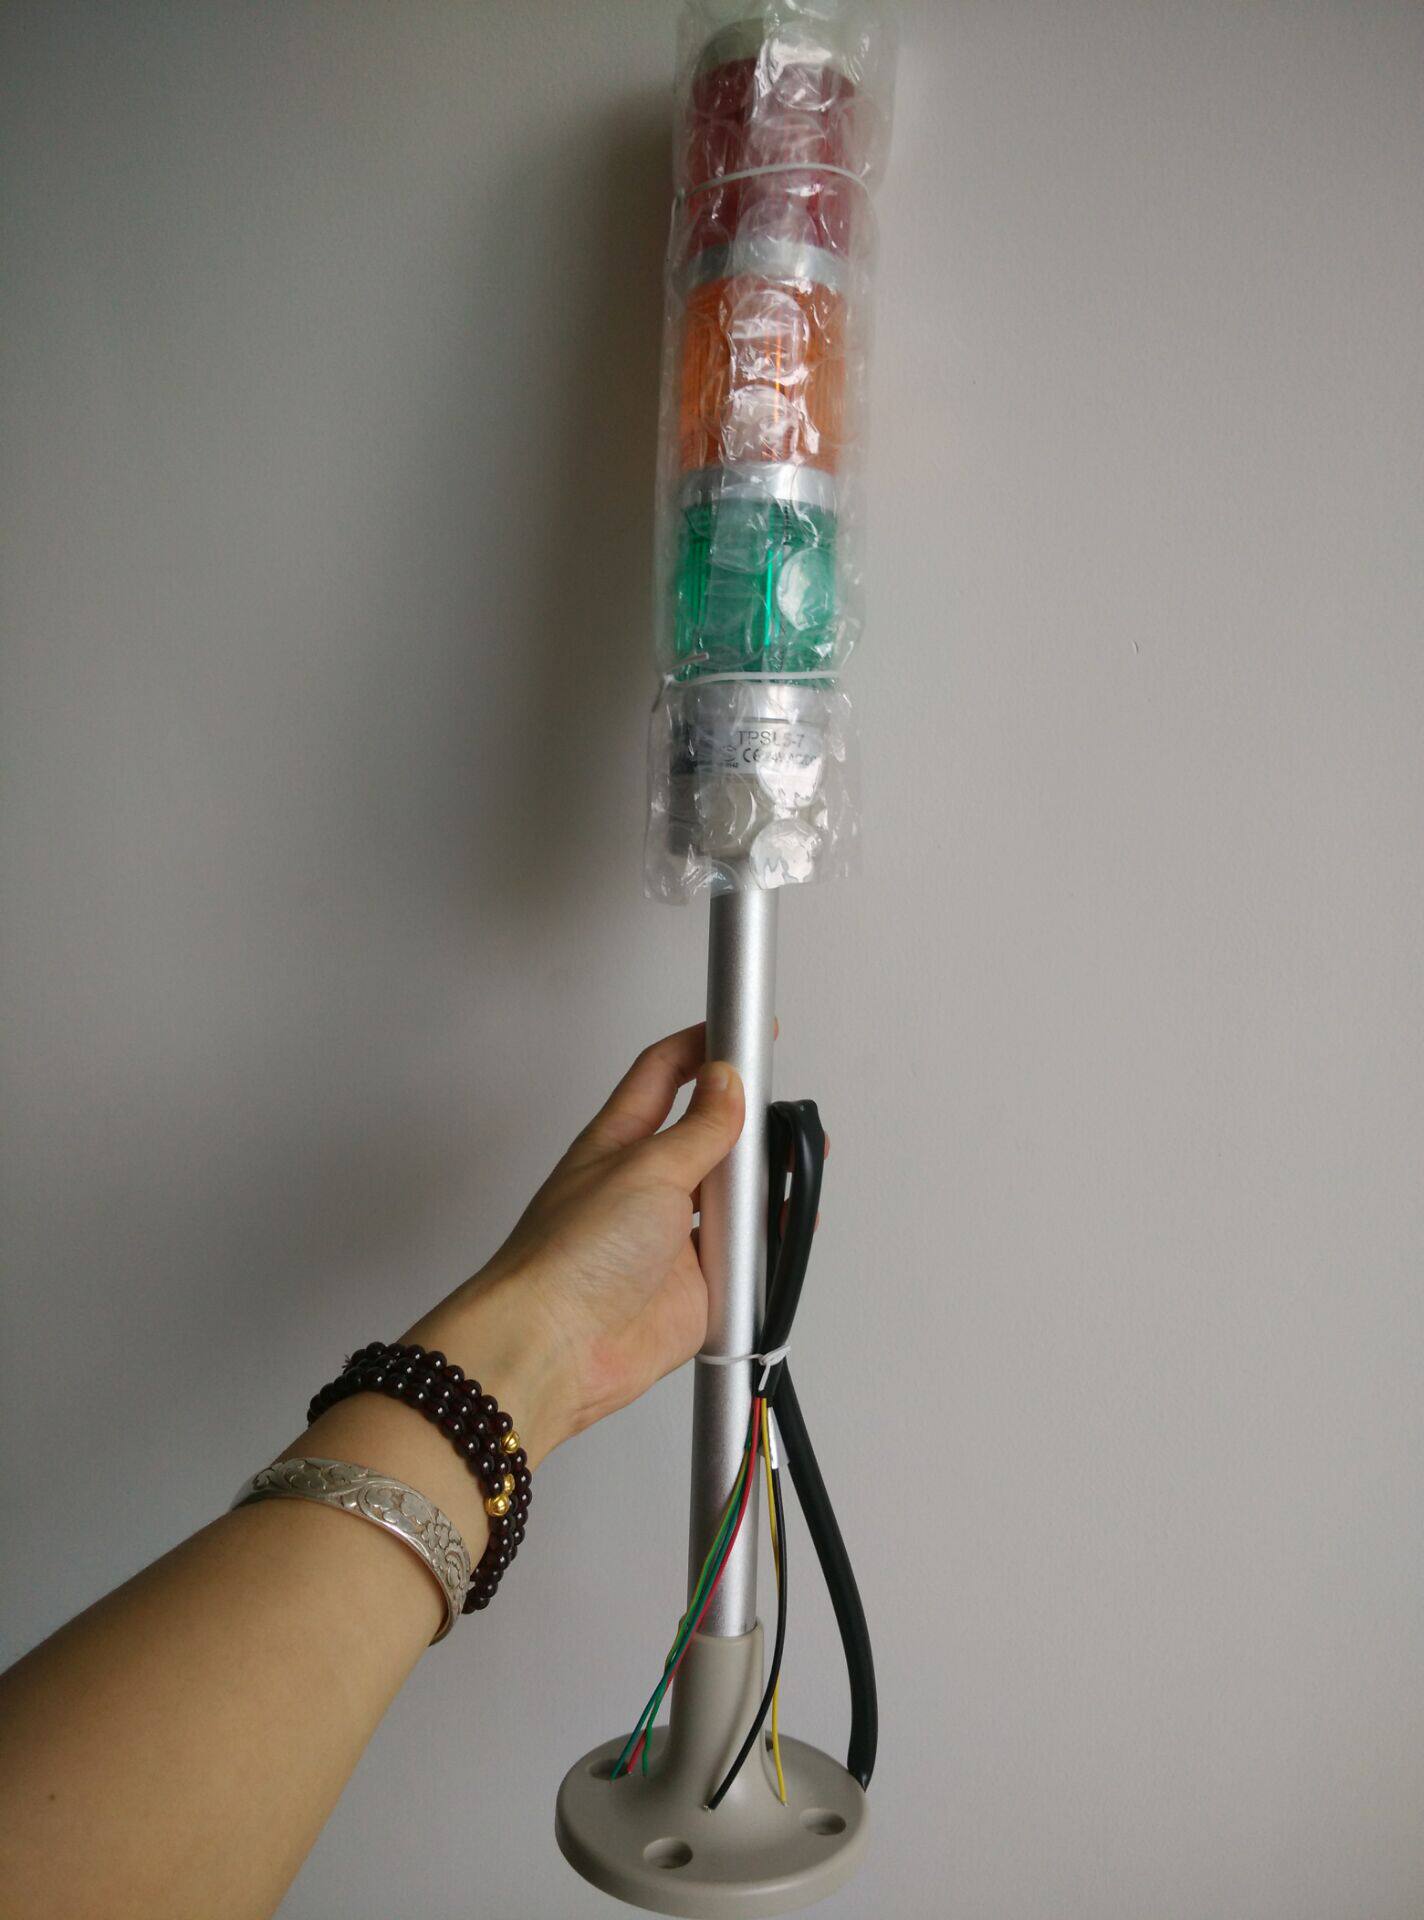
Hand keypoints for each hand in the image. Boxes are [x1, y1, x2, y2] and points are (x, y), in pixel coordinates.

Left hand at [402, 1026, 744, 1466]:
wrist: (557, 1348)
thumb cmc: (568, 1256)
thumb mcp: (645, 1169)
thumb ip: (698, 1129)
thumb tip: (728, 1083)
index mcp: (620, 1142)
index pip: (665, 1074)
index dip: (705, 1046)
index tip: (747, 1029)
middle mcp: (646, 1187)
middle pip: (712, 1137)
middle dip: (752, 1126)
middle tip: (783, 1116)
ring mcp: (670, 1239)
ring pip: (734, 1200)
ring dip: (765, 1191)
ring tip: (792, 1177)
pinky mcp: (695, 1290)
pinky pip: (746, 1262)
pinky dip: (769, 1251)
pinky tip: (784, 1235)